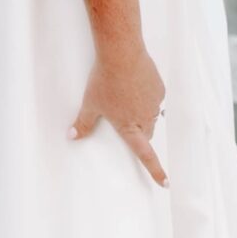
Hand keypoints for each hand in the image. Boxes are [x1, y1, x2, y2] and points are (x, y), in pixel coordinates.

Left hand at [68, 43, 169, 188]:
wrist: (122, 54)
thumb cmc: (104, 80)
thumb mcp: (90, 103)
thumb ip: (83, 123)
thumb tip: (72, 136)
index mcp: (129, 127)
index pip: (145, 154)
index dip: (155, 170)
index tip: (165, 183)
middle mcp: (145, 118)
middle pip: (146, 133)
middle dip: (138, 131)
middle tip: (122, 118)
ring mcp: (154, 103)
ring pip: (151, 115)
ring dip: (141, 112)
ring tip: (125, 95)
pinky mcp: (160, 89)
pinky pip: (155, 98)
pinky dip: (146, 96)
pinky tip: (134, 84)